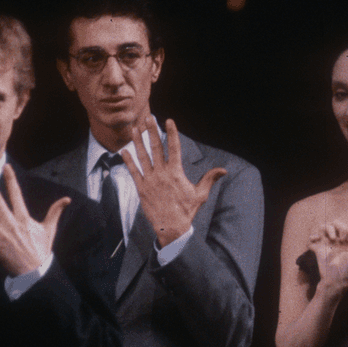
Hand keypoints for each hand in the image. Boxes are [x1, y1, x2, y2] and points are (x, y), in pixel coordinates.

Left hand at [0, 167, 69, 275]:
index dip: (11, 180)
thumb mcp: (49, 230)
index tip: (6, 167)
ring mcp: (1, 234)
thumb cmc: (41, 250)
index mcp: (24, 219)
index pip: (16, 195)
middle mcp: (11, 224)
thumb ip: (55, 212)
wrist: (34, 271)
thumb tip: (67, 199)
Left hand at [125, 116, 226, 245]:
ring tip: (135, 129)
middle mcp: (162, 174)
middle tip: (148, 118)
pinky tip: (124, 151)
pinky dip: (128, 161)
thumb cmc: (186, 211)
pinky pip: (133, 172)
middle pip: (156, 148)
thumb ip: (209, 179)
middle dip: (152, 131)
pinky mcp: (141, 189)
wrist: (171, 228)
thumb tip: (223, 170)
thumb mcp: (200, 194)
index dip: (172, 133)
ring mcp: (150, 180)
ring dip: (138, 142)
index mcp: (176, 173)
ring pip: (142, 157)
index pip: (174, 148)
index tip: (169, 121)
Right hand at [310, 222, 347, 291]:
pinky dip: (312, 237)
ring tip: (331, 238)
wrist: (335, 281)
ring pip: (324, 227)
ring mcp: (327, 244)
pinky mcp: (318, 250)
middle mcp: (337, 241)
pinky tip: (315, 239)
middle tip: (342, 238)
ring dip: (328, 228)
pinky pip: (312, 240)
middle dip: (340, 227)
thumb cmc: (347, 272)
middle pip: (336, 224)